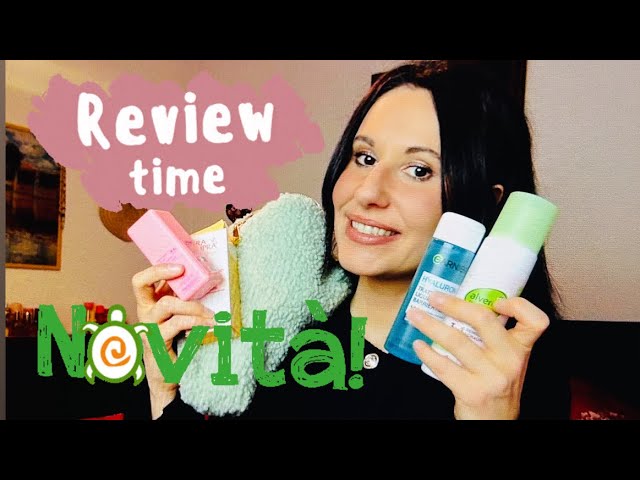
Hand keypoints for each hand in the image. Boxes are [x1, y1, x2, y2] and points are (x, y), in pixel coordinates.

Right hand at [131, 263, 216, 418]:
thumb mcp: (181, 316)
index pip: (141, 280)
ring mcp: (148, 326)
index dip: (157, 268)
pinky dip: (197, 322)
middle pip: (140, 284)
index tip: (180, 265)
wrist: (171, 375)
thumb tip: (206, 279)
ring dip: (193, 305)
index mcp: (150, 303)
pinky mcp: (156, 341)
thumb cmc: (179, 342)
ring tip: (212, 313)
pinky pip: (178, 324)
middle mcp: (145, 312)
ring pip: (167, 304)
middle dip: (162, 272)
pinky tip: (211, 325)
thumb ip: (186, 300)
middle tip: (184, 270)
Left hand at [407, 292, 549, 419]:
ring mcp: (492, 377)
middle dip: (453, 304)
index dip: (519, 306)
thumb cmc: (496, 383)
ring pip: (457, 341)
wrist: (495, 422)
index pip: (536, 322)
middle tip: (433, 297)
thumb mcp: (506, 358)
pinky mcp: (472, 392)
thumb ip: (495, 335)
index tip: (496, 300)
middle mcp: (511, 361)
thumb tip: (461, 301)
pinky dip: (427, 352)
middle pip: (483, 320)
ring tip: (414, 315)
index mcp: (521, 348)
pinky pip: (444, 366)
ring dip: (430, 324)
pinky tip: (418, 344)